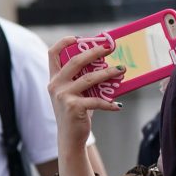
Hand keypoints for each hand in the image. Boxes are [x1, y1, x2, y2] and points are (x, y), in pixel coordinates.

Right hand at [47, 37, 122, 175]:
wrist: (70, 137)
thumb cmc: (78, 111)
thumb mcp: (78, 92)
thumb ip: (86, 79)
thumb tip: (111, 65)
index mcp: (55, 78)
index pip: (52, 54)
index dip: (64, 43)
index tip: (79, 37)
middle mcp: (56, 85)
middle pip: (75, 61)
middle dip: (94, 52)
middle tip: (110, 47)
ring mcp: (63, 96)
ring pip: (90, 79)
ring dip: (109, 73)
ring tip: (122, 69)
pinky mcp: (74, 107)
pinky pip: (97, 101)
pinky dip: (109, 103)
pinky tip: (118, 106)